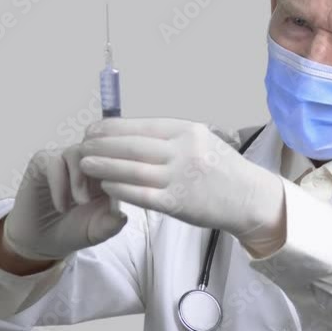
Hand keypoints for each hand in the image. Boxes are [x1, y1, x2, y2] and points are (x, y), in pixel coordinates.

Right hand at [1, 145, 128, 260]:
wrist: (41, 240)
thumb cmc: (74, 230)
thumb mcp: (97, 231)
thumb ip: (111, 224)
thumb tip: (123, 216)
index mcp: (108, 171)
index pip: (120, 159)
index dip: (123, 172)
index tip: (122, 192)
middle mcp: (88, 160)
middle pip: (101, 148)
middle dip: (104, 171)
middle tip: (102, 196)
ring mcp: (65, 159)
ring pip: (78, 151)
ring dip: (81, 178)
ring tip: (82, 202)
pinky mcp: (42, 162)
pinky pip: (53, 162)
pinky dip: (59, 184)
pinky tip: (62, 207)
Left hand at [78, 118, 285, 253]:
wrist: (248, 198)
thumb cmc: (222, 169)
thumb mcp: (202, 140)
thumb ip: (170, 137)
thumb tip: (130, 133)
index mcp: (188, 131)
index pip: (141, 126)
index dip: (112, 127)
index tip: (94, 129)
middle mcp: (184, 151)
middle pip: (132, 146)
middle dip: (102, 145)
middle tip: (83, 145)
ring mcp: (180, 178)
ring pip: (132, 170)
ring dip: (104, 167)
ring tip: (85, 165)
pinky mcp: (177, 204)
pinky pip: (140, 195)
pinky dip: (119, 189)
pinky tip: (106, 187)